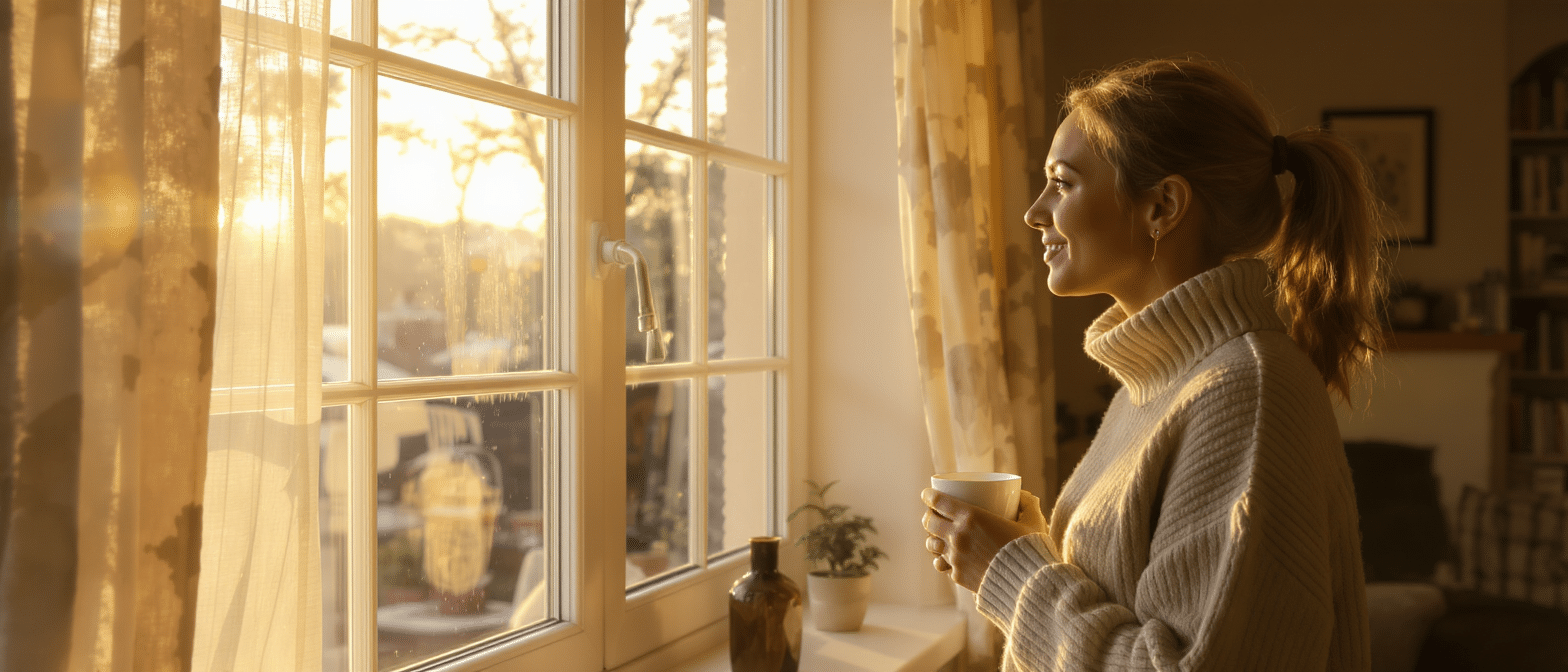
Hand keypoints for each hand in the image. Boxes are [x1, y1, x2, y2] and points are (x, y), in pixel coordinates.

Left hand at [922, 489, 1046, 591]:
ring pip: (931, 544)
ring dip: (932, 537)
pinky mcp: (958, 575)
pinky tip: (947, 558)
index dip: (928, 495)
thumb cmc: (1032, 550)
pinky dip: (943, 559)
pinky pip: (943, 564)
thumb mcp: (1033, 522)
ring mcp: (955, 557)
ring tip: (938, 536)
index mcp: (971, 516)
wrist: (1029, 586)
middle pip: (929, 521)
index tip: (928, 494)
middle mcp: (958, 536)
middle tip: (934, 514)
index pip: (937, 501)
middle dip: (928, 515)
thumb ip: (1028, 506)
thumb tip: (1024, 495)